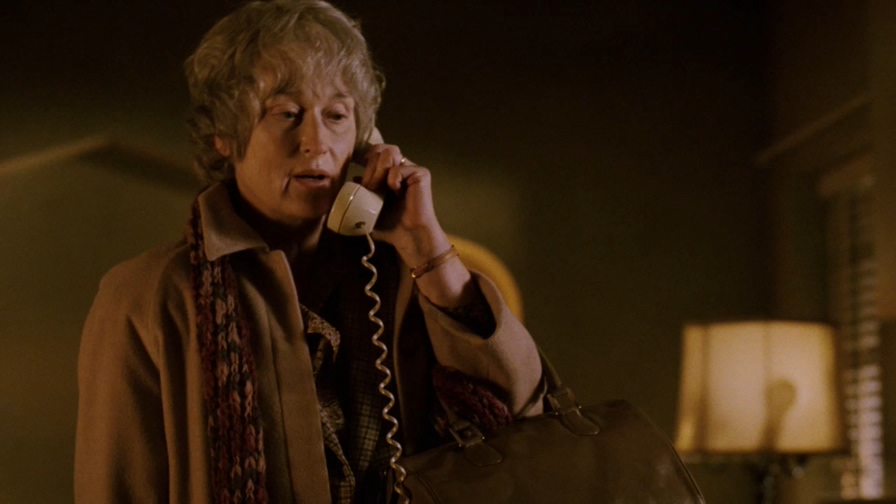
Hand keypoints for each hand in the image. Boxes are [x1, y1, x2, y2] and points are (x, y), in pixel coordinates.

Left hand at [360, 144, 449, 265]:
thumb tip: (353, 179)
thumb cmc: (391, 226)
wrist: (408, 236)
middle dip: (370, 167)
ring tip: (376, 187)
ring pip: (390, 152)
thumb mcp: (369, 209)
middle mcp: (401, 167)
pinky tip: (395, 192)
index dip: (367, 158)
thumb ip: (361, 194)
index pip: (377, 152)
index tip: (359, 173)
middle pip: (381, 149)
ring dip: (379, 169)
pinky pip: (399, 168)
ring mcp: (411, 169)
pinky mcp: (421, 174)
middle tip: (367, 187)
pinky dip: (393, 178)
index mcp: (390, 173)